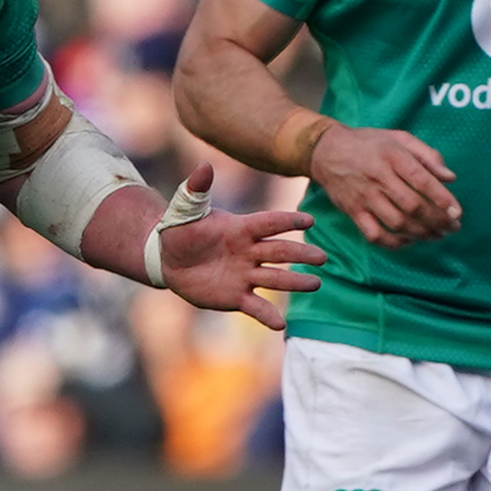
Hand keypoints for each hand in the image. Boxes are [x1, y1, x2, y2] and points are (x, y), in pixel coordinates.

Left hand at [155, 165, 325, 328]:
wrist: (169, 260)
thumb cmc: (180, 230)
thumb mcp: (184, 210)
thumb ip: (196, 190)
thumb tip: (204, 165)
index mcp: (240, 229)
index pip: (269, 223)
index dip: (288, 222)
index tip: (309, 221)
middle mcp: (249, 252)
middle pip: (280, 252)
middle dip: (300, 255)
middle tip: (321, 258)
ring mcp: (245, 275)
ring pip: (275, 278)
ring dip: (295, 282)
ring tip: (316, 284)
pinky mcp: (237, 296)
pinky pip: (256, 306)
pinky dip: (268, 316)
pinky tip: (281, 325)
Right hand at [310, 124, 458, 246]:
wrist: (326, 150)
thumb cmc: (370, 144)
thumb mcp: (400, 138)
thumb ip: (428, 155)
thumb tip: (451, 178)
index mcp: (393, 156)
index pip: (421, 180)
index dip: (442, 199)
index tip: (458, 212)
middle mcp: (378, 177)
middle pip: (412, 206)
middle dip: (437, 221)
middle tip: (453, 228)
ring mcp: (364, 197)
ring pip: (396, 223)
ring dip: (421, 234)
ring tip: (437, 236)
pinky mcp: (353, 211)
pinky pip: (374, 235)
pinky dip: (394, 243)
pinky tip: (409, 241)